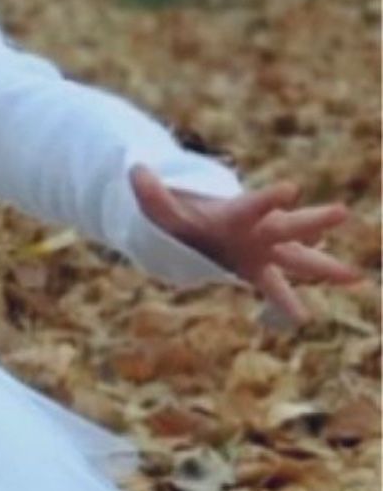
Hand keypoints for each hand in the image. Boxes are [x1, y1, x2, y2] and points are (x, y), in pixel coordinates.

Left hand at [130, 164, 360, 325]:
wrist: (195, 226)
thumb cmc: (183, 215)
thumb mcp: (162, 208)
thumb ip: (150, 194)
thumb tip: (133, 171)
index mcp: (238, 213)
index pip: (256, 204)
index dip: (270, 197)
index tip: (290, 190)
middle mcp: (258, 230)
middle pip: (289, 228)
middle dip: (314, 222)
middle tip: (341, 213)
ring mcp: (262, 251)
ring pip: (298, 261)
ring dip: (325, 269)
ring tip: (357, 277)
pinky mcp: (257, 269)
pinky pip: (276, 289)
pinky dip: (288, 302)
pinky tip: (303, 319)